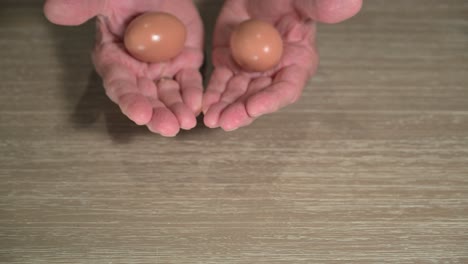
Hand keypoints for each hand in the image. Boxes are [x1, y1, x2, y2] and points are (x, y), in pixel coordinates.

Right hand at [44, 0, 203, 136]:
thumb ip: (82, 6)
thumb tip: (54, 12)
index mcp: (114, 59)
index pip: (119, 84)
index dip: (129, 100)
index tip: (139, 114)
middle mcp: (137, 71)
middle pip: (145, 98)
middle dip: (156, 115)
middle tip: (167, 127)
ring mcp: (162, 69)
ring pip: (168, 96)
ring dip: (176, 112)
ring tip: (185, 122)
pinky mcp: (184, 63)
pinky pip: (189, 83)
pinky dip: (194, 94)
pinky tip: (198, 104)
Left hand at [203, 0, 361, 130]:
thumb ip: (321, 5)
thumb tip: (347, 6)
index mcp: (298, 60)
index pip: (287, 87)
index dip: (271, 100)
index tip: (254, 107)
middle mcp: (274, 71)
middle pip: (259, 97)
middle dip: (242, 111)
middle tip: (226, 121)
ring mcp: (250, 69)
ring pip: (237, 94)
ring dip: (225, 108)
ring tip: (212, 119)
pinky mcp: (229, 62)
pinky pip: (220, 81)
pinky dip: (212, 94)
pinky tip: (204, 105)